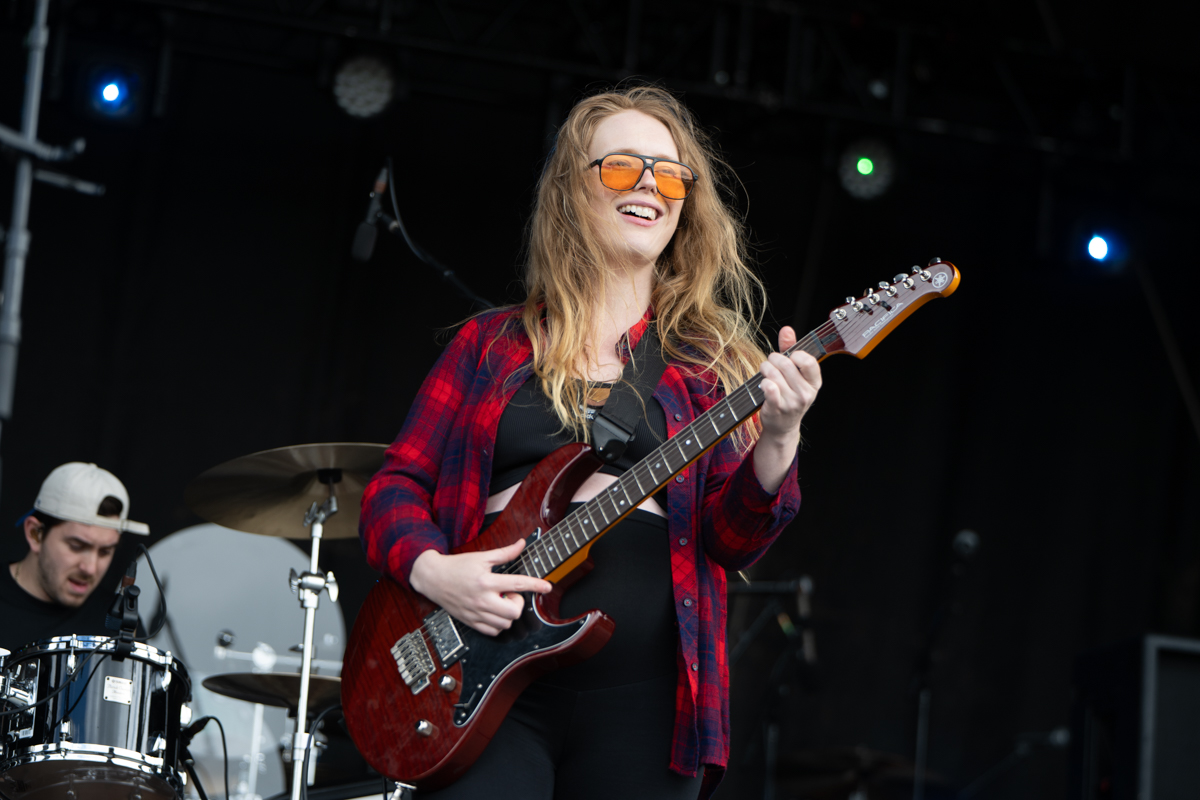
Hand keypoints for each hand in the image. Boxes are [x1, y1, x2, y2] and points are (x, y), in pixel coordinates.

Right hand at [409, 539, 552, 635]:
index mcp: (486, 581)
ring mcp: (476, 613)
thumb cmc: (458, 566)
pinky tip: (495, 612)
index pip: (517, 584)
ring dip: (508, 614)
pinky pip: (492, 631)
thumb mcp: (482, 556)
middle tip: (509, 593)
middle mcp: (482, 600)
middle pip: (513, 612)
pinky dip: (498, 624)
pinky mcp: (471, 622)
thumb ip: (504, 553)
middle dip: (518, 603)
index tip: (548, 586)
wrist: (434, 578)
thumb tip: (521, 544)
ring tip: (500, 601)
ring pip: (505, 624)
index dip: (536, 585)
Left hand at [753, 326, 821, 491]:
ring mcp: (792, 402)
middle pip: (786, 364)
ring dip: (765, 370)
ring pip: (773, 373)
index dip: (795, 355)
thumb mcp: (795, 374)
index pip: (809, 362)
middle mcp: (806, 393)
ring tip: (765, 374)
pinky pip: (768, 387)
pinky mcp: (777, 408)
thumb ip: (791, 349)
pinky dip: (763, 382)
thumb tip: (787, 330)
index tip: (789, 358)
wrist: (783, 426)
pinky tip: (764, 385)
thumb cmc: (789, 395)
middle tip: (770, 364)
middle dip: (773, 360)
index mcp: (814, 383)